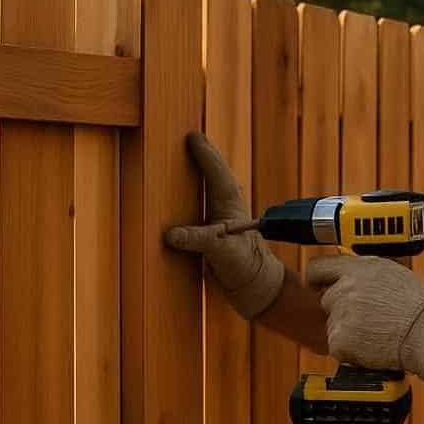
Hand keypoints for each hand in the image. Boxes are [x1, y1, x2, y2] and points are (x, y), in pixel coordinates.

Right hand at [164, 131, 284, 319]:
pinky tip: (173, 200)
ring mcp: (217, 219)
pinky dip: (185, 201)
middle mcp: (224, 207)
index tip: (192, 136)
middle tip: (189, 138)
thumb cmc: (245, 266)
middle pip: (212, 175)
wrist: (253, 287)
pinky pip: (195, 211)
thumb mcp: (221, 251)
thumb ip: (198, 240)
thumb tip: (170, 234)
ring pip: (206, 190)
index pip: (216, 171)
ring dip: (195, 176)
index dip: (204, 153)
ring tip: (180, 160)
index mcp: (230, 204)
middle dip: (201, 157)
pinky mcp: (209, 234)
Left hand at [305, 254, 423, 384]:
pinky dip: (350, 349)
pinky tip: (371, 344)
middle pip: (327, 299)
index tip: (318, 285)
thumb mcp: (393, 273)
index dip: (317, 278)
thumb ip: (366, 270)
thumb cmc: (418, 307)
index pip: (318, 267)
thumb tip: (348, 269)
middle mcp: (346, 288)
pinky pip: (337, 345)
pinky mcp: (339, 340)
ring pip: (333, 323)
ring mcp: (340, 314)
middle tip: (367, 317)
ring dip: (348, 329)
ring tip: (375, 331)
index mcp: (358, 268)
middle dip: (340, 308)